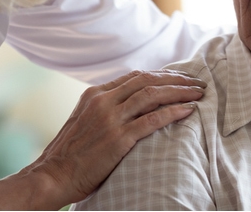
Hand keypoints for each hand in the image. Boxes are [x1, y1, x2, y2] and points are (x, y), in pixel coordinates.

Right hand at [0, 69, 205, 209]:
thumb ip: (105, 109)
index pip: (136, 76)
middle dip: (176, 79)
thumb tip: (131, 106)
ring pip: (153, 95)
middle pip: (148, 80)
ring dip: (180, 92)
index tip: (180, 78)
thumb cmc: (69, 155)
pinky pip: (153, 119)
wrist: (51, 176)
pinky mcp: (118, 138)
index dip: (162, 75)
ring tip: (199, 93)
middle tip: (197, 82)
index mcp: (95, 94)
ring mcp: (111, 119)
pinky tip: (188, 110)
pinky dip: (173, 112)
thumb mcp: (84, 121)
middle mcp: (103, 101)